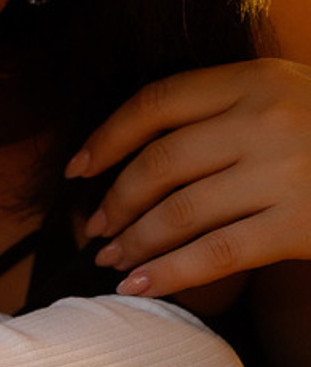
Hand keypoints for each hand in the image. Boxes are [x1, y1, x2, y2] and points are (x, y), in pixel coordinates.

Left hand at [66, 59, 310, 297]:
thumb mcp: (282, 98)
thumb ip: (219, 112)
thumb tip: (130, 155)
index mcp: (254, 80)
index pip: (156, 102)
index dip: (106, 137)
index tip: (78, 168)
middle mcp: (265, 120)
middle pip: (158, 163)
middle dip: (116, 201)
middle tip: (95, 228)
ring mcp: (285, 172)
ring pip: (180, 212)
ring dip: (135, 242)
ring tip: (113, 260)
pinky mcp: (301, 225)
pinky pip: (217, 253)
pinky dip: (170, 273)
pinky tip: (142, 286)